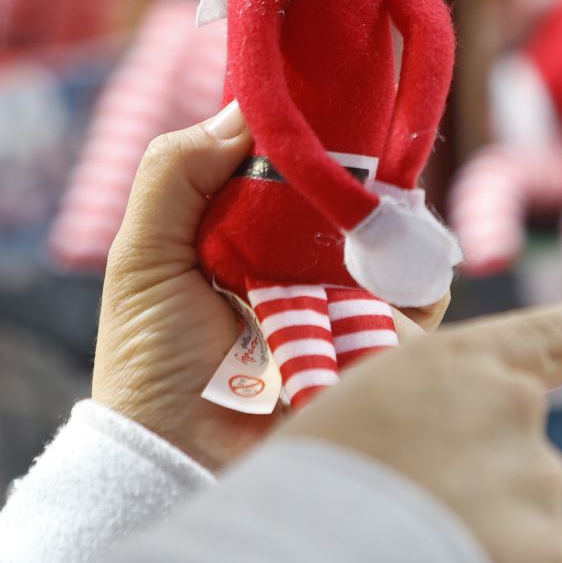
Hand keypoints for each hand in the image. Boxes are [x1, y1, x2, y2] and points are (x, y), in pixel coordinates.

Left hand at [92, 102, 447, 467]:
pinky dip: (417, 283)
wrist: (179, 460)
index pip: (292, 164)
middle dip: (365, 175)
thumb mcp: (143, 257)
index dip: (314, 132)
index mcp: (244, 232)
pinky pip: (418, 303)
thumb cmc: (149, 364)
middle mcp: (298, 262)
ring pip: (393, 241)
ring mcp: (342, 304)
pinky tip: (396, 275)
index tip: (334, 101)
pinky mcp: (377, 347)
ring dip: (392, 227)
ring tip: (378, 227)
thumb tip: (248, 108)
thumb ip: (176, 173)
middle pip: (352, 195)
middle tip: (369, 162)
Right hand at [287, 295, 561, 562]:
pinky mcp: (552, 556)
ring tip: (411, 560)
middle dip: (480, 492)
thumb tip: (426, 442)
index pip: (550, 336)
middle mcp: (514, 409)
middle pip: (516, 455)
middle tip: (407, 523)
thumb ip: (411, 413)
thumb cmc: (310, 489)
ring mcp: (540, 483)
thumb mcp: (350, 417)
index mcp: (459, 364)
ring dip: (482, 546)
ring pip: (521, 524)